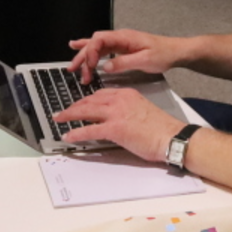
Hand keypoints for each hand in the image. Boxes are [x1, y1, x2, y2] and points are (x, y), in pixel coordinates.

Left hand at [55, 88, 184, 161]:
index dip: (86, 100)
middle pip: (90, 100)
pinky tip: (68, 136)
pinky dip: (76, 133)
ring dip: (69, 115)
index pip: (101, 94)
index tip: (80, 105)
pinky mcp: (114, 129)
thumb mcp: (143, 111)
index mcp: (127, 94)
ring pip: (85, 111)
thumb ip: (127, 112)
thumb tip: (116, 121)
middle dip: (73, 106)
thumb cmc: (162, 129)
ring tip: (59, 119)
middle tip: (63, 111)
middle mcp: (120, 100)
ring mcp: (116, 113)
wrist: (172, 137)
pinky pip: (89, 130)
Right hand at [68, 29, 180, 83]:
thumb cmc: (164, 54)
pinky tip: (78, 48)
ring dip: (85, 57)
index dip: (91, 52)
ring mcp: (120, 42)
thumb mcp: (146, 60)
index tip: (90, 66)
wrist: (176, 51)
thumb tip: (106, 67)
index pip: (100, 40)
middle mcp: (120, 37)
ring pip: (96, 46)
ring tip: (73, 68)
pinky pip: (102, 48)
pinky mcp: (122, 48)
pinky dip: (90, 50)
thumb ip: (124, 62)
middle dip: (82, 56)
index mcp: (124, 37)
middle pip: (94, 43)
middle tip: (73, 70)